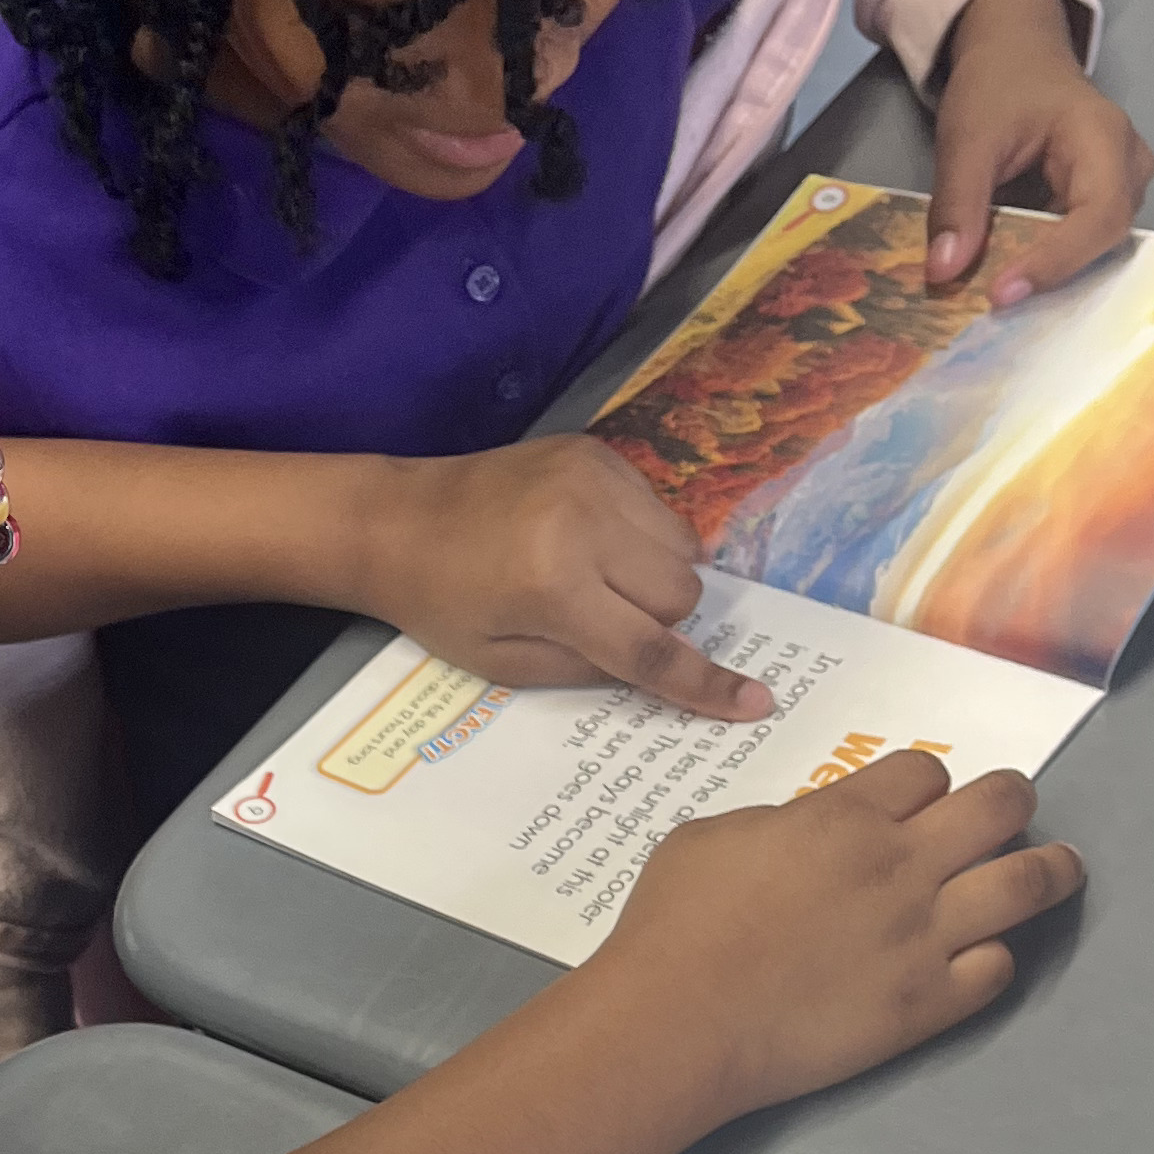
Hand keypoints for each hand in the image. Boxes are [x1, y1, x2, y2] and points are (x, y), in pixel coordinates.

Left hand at [354, 433, 769, 720]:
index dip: (705, 683)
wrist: (397, 519)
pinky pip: (659, 508)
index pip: (650, 647)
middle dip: (658, 618)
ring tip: (597, 576)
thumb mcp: (505, 663)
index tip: (756, 701)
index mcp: (554, 587)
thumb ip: (590, 670)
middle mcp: (585, 525)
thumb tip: (666, 668)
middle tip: (604, 618)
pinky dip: (639, 534)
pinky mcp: (598, 452)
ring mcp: (596, 479)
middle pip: (682, 592)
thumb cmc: (442, 604)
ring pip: (683, 547)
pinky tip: (588, 538)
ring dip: (656, 575)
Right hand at [594, 750, 1081, 1122]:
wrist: (677, 1023)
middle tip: (1004, 814)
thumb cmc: (674, 924)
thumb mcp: (714, 836)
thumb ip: (780, 823)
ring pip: (1030, 883)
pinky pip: (999, 969)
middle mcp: (903, 866)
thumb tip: (808, 834)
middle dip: (1010, 801)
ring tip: (1058, 869)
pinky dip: (995, 956)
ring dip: (1051, 868)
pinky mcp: (929, 1005)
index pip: (926, 771)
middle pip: (1001, 806)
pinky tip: (982, 954)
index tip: (915, 803)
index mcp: (846, 816)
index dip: (924, 785)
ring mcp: (925, 938)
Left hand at [927, 0, 1153, 305]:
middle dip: (1051, 274)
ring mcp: (1121, 186)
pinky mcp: (1099, 202)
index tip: (1002, 293)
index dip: (1055, 261)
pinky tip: (1005, 281)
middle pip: (1103, 238)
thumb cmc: (1000, 84)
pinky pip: (1079, 243)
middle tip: (994, 309)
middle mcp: (1128, 166)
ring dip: (1047, 274)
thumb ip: (957, 204)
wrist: (1017, 53)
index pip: (1097, 215)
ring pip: (1095, 247)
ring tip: (997, 300)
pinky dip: (1042, 263)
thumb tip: (944, 273)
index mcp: (1103, 138)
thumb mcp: (967, 137)